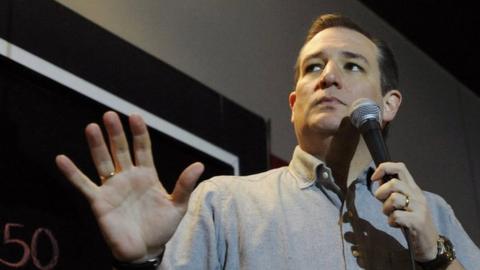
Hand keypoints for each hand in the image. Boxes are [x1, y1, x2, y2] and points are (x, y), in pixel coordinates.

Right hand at [55, 111, 203, 261]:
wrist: (145, 251)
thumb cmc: (161, 228)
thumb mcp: (177, 206)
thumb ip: (185, 185)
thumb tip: (199, 165)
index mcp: (147, 175)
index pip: (142, 148)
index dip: (139, 133)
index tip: (135, 116)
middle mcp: (128, 177)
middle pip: (121, 150)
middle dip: (116, 133)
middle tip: (110, 115)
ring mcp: (112, 188)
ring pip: (103, 162)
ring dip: (97, 146)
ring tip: (92, 127)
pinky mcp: (99, 201)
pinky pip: (83, 185)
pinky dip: (72, 173)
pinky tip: (61, 159)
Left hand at [372, 162, 437, 261]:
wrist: (430, 244)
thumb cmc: (412, 222)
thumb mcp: (403, 203)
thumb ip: (391, 191)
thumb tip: (377, 179)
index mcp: (413, 189)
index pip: (400, 167)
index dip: (384, 168)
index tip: (374, 178)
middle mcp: (417, 196)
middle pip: (393, 183)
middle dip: (381, 193)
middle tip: (383, 203)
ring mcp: (419, 208)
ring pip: (394, 198)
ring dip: (386, 209)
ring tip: (391, 215)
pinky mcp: (418, 222)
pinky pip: (396, 216)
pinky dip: (391, 222)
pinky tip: (397, 225)